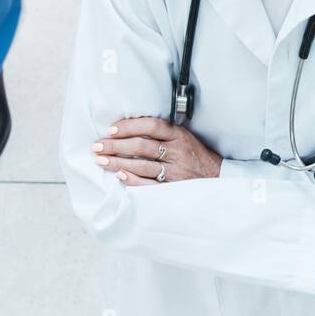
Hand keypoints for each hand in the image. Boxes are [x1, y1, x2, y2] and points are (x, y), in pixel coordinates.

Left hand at [92, 116, 221, 185]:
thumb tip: (129, 127)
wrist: (217, 178)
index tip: (111, 130)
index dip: (128, 126)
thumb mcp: (184, 137)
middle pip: (141, 146)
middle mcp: (177, 152)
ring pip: (141, 165)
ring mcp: (175, 171)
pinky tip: (119, 175)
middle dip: (115, 145)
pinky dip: (132, 180)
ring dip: (117, 162)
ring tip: (101, 160)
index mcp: (179, 136)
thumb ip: (162, 132)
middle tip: (97, 146)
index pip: (150, 126)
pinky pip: (148, 185)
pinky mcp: (173, 188)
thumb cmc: (195, 156)